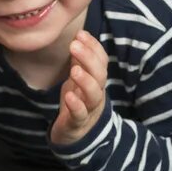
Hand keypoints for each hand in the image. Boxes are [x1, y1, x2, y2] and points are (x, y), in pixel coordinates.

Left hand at [50, 31, 108, 145]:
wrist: (76, 137)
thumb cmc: (77, 103)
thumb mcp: (78, 80)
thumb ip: (80, 62)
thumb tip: (79, 38)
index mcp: (97, 81)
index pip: (102, 61)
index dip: (93, 47)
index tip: (81, 34)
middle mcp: (96, 93)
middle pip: (100, 75)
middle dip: (89, 58)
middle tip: (75, 45)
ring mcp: (89, 109)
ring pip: (94, 95)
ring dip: (86, 80)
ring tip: (74, 69)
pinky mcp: (77, 124)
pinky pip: (80, 115)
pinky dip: (76, 105)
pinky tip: (70, 96)